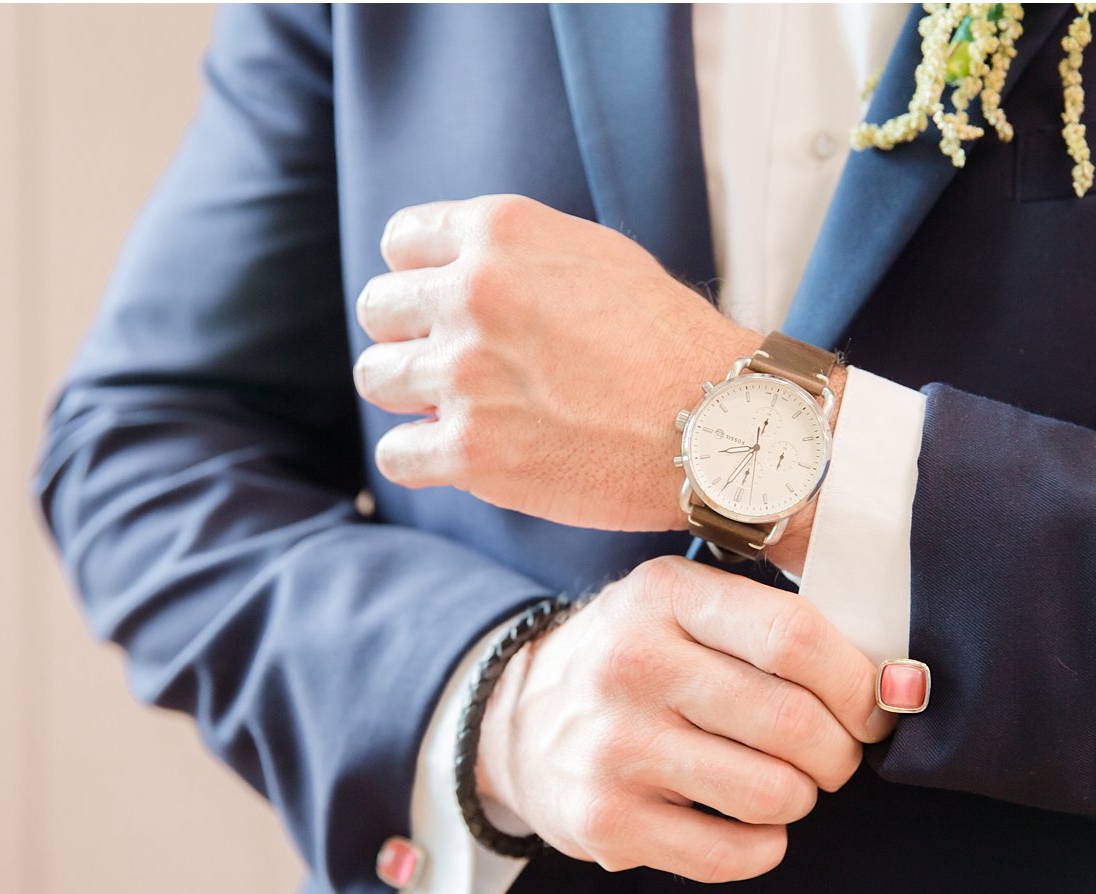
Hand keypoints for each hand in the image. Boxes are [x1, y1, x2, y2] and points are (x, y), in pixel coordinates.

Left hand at [352, 194, 760, 531]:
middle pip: (377, 310)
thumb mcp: (593, 255)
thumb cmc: (669, 342)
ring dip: (411, 397)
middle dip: (408, 338)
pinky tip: (465, 456)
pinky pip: (396, 453)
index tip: (443, 309)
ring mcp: (466, 374)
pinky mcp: (470, 451)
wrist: (719, 424)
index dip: (419, 279)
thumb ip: (514, 256)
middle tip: (454, 366)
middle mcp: (473, 294)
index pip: (400, 243)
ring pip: (375, 378)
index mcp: (501, 233)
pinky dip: (423, 458)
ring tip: (463, 410)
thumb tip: (450, 273)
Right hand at [476, 557, 893, 881]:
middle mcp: (633, 667)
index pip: (794, 637)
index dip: (856, 682)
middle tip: (829, 753)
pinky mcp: (606, 821)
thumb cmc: (636, 659)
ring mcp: (615, 748)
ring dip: (800, 797)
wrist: (517, 720)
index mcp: (665, 597)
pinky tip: (743, 819)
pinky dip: (764, 844)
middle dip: (839, 751)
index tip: (871, 705)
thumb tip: (905, 686)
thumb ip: (785, 629)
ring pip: (773, 794)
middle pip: (794, 722)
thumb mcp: (686, 606)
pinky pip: (735, 853)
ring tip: (778, 780)